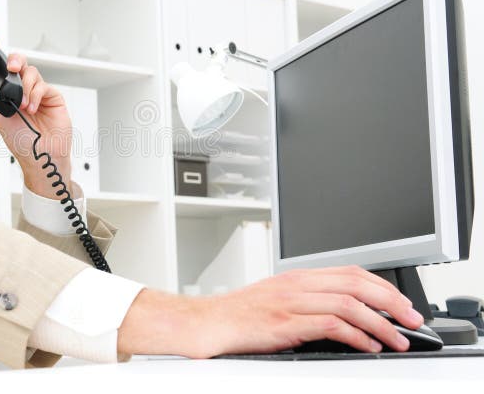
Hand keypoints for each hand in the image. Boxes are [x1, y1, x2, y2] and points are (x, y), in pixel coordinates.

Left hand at [0, 33, 71, 198]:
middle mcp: (24, 90)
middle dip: (14, 61)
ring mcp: (39, 93)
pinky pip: (43, 86)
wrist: (40, 157)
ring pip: (32, 73)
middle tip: (10, 67)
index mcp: (9, 94)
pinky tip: (32, 107)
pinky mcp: (52, 97)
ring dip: (25, 87)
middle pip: (20, 64)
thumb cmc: (21, 142)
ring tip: (23, 106)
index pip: (3, 70)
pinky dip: (35, 94)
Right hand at [117, 265, 424, 357]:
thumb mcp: (275, 300)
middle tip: (411, 319)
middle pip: (355, 282)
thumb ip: (307, 301)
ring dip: (380, 322)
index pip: (350, 271)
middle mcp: (296, 283)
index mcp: (296, 275)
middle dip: (391, 301)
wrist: (206, 324)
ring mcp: (290, 301)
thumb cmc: (238, 316)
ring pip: (348, 302)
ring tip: (396, 339)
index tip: (401, 304)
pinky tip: (366, 346)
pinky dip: (355, 335)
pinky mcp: (284, 322)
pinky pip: (329, 323)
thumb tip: (345, 314)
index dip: (382, 286)